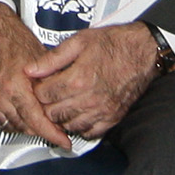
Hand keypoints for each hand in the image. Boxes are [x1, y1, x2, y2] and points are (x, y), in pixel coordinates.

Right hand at [0, 1, 72, 151]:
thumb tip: (66, 104)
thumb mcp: (41, 61)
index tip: (63, 141)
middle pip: (26, 127)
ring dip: (29, 127)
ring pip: (14, 126)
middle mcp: (0, 96)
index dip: (52, 134)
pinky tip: (25, 116)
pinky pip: (1, 121)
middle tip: (57, 131)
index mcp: (15, 86)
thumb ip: (51, 86)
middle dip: (43, 131)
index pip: (36, 121)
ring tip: (42, 122)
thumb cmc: (15, 40)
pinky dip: (15, 121)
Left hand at [26, 21, 162, 138]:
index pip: (43, 95)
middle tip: (48, 95)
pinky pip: (89, 133)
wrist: (143, 50)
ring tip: (61, 104)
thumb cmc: (115, 43)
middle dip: (46, 104)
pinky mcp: (112, 118)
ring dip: (61, 117)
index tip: (39, 85)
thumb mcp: (79, 41)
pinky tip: (78, 114)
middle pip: (52, 113)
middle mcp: (89, 98)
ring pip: (68, 126)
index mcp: (78, 78)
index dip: (37, 89)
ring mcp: (101, 111)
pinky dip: (80, 127)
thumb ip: (52, 58)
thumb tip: (31, 69)